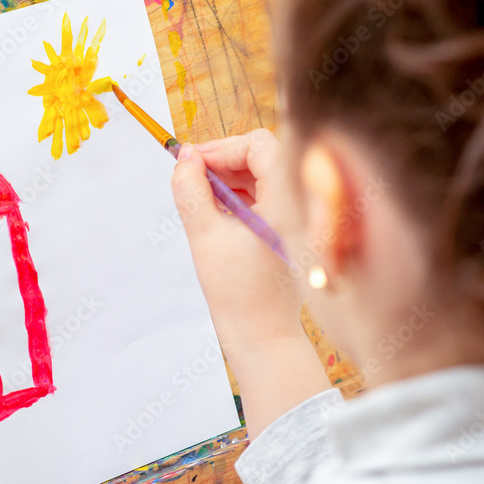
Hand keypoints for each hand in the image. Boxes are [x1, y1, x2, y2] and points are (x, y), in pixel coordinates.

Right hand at [171, 130, 330, 433]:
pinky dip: (238, 197)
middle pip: (262, 158)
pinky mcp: (286, 231)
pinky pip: (263, 198)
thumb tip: (184, 158)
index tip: (190, 163)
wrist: (263, 337)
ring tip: (198, 195)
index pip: (258, 146)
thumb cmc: (238, 292)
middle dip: (223, 162)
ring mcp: (295, 217)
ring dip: (228, 179)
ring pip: (261, 177)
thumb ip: (190, 191)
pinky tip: (215, 211)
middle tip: (190, 175)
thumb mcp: (204, 235)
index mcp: (288, 199)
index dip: (221, 148)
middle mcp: (298, 203)